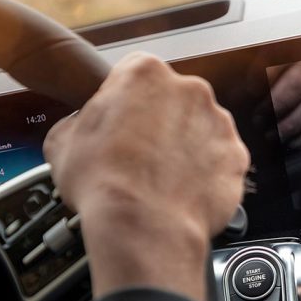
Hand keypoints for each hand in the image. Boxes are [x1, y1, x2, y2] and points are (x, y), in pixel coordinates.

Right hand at [43, 53, 249, 300]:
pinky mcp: (238, 156)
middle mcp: (190, 89)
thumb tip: (78, 129)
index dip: (126, 103)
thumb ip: (76, 123)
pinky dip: (208, 174)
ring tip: (164, 179)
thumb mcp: (62, 143)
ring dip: (187, 147)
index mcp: (145, 73)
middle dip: (161, 123)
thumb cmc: (103, 183)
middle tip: (141, 155)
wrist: (145, 227)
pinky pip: (222, 161)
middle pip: (174, 100)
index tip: (121, 124)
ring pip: (201, 130)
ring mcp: (220, 122)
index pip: (136, 75)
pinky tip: (185, 192)